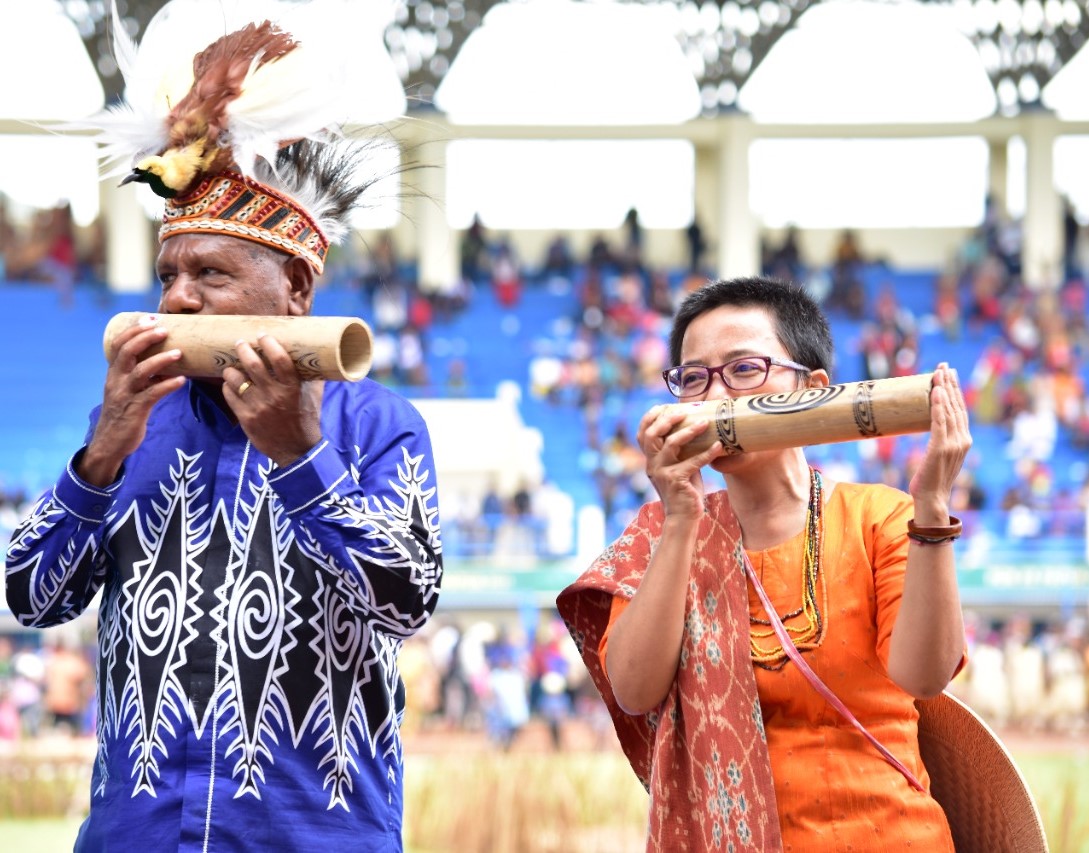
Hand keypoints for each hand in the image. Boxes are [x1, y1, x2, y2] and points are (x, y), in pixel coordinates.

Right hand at [80, 315, 186, 485]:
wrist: (110, 443)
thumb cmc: (124, 414)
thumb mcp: (127, 390)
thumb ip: (142, 376)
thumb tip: (167, 362)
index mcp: (114, 373)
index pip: (119, 344)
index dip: (134, 330)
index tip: (151, 317)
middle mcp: (116, 380)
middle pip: (127, 352)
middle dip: (145, 337)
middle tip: (164, 329)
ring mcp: (125, 395)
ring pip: (140, 372)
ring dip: (161, 360)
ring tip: (179, 353)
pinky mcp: (135, 410)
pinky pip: (152, 395)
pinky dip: (167, 386)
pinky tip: (181, 381)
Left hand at [222, 333, 323, 465]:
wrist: (296, 450)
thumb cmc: (307, 419)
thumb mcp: (314, 396)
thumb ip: (312, 376)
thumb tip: (312, 353)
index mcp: (292, 389)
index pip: (279, 359)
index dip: (269, 343)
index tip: (262, 335)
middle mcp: (274, 396)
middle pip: (253, 364)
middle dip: (244, 349)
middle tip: (241, 343)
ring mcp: (258, 408)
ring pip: (236, 379)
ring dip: (232, 369)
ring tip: (233, 365)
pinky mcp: (245, 418)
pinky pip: (229, 395)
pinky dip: (228, 386)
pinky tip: (231, 383)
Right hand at [637, 404, 724, 519]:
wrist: (683, 517)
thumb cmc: (685, 489)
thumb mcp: (679, 466)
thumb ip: (680, 451)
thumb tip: (696, 427)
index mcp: (651, 459)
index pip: (642, 433)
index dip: (650, 417)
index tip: (664, 405)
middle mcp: (652, 464)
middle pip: (651, 434)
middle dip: (667, 419)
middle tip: (685, 411)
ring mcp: (662, 472)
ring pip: (671, 444)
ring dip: (689, 431)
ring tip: (705, 423)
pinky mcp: (676, 481)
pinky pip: (692, 462)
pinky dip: (707, 453)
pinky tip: (719, 446)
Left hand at [909, 363, 971, 523]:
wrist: (931, 499)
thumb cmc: (930, 478)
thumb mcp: (937, 454)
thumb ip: (938, 439)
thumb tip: (927, 424)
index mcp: (963, 440)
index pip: (959, 409)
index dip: (954, 390)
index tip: (948, 373)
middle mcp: (962, 440)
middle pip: (956, 406)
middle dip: (949, 384)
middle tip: (943, 366)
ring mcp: (953, 444)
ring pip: (949, 411)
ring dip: (943, 390)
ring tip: (938, 373)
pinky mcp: (940, 449)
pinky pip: (939, 423)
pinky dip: (938, 406)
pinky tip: (935, 393)